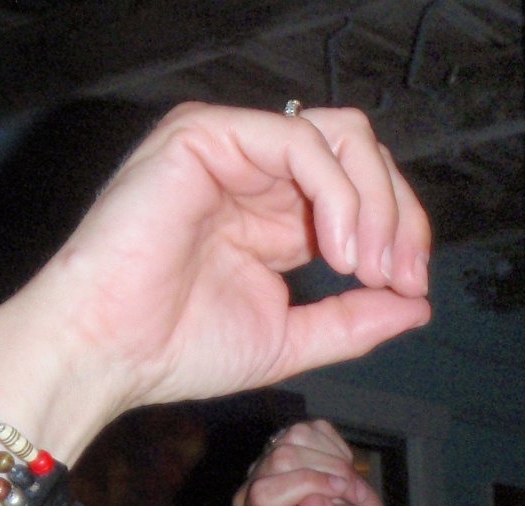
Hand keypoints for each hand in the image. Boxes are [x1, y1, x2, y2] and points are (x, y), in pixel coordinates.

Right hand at [10, 104, 432, 435]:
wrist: (106, 352)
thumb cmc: (176, 348)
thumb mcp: (290, 338)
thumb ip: (353, 320)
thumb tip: (418, 306)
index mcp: (273, 209)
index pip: (361, 189)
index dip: (401, 230)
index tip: (411, 287)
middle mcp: (255, 169)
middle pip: (361, 152)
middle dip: (400, 213)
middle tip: (399, 275)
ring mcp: (231, 146)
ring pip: (341, 136)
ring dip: (374, 203)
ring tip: (365, 266)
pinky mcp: (206, 134)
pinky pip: (299, 141)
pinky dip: (336, 194)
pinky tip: (334, 249)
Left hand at [233, 420, 388, 505]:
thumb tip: (312, 503)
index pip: (264, 493)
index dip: (304, 484)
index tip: (340, 491)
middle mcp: (254, 495)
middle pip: (280, 458)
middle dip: (327, 471)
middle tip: (353, 493)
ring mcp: (268, 466)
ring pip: (295, 437)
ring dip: (334, 459)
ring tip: (349, 487)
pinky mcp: (287, 445)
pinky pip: (311, 429)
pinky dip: (337, 448)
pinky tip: (341, 473)